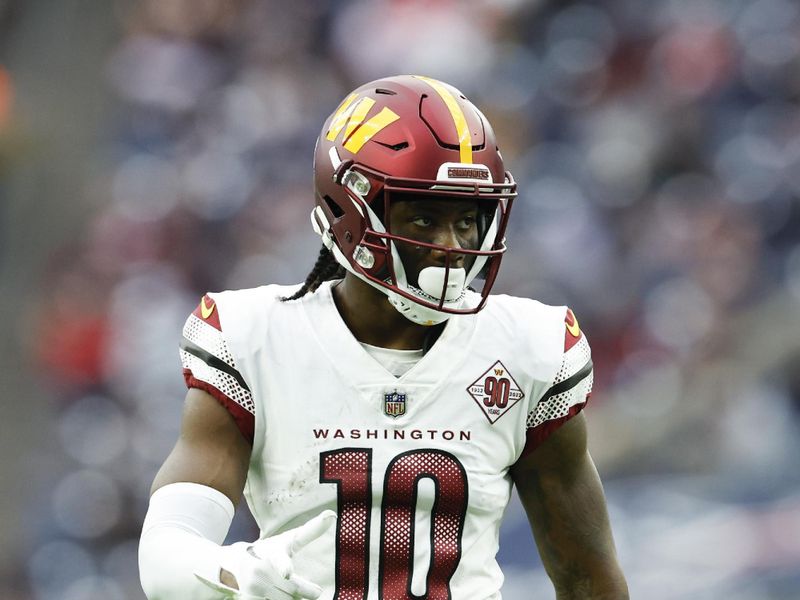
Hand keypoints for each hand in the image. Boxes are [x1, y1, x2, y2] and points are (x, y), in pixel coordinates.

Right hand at [195, 510, 336, 598]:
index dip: (284, 567)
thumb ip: (311, 532)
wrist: (235, 563)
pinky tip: (276, 594)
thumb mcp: (288, 540)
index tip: (287, 573)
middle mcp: (260, 572)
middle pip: (293, 590)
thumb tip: (332, 516)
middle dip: (306, 591)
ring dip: (292, 598)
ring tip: (286, 586)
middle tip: (316, 592)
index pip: (280, 561)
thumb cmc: (270, 550)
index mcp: (272, 554)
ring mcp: (252, 590)